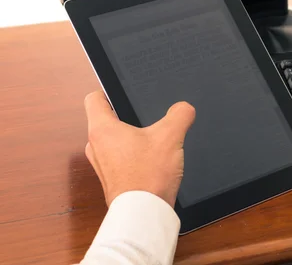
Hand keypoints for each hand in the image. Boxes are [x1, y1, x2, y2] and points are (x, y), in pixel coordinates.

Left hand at [84, 91, 195, 206]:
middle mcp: (95, 146)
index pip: (93, 98)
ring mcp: (101, 164)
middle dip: (125, 116)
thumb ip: (179, 114)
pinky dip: (132, 156)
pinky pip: (119, 158)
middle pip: (105, 119)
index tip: (124, 92)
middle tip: (145, 117)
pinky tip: (152, 159)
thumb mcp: (171, 137)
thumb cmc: (148, 177)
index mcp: (102, 129)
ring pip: (113, 140)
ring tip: (152, 139)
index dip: (109, 91)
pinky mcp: (111, 179)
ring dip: (130, 138)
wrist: (144, 214)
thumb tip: (184, 108)